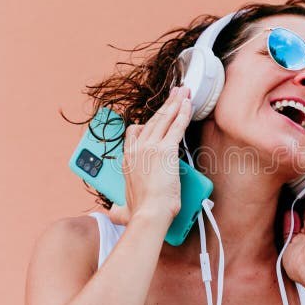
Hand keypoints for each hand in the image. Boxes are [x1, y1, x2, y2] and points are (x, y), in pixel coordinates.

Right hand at [108, 86, 190, 224]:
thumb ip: (118, 208)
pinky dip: (183, 113)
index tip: (156, 117)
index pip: (134, 133)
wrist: (149, 213)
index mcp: (128, 160)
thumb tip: (114, 212)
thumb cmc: (140, 212)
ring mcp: (151, 147)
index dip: (147, 123)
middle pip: (153, 121)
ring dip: (176, 103)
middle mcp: (138, 149)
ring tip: (184, 92)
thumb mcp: (122, 209)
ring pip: (165, 119)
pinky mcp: (167, 149)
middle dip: (166, 105)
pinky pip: (177, 126)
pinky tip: (189, 104)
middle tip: (175, 93)